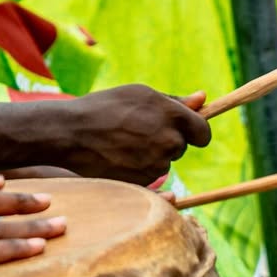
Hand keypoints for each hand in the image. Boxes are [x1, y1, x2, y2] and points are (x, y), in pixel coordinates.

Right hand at [60, 87, 211, 183]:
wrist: (73, 134)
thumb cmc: (107, 106)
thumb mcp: (141, 94)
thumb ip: (176, 101)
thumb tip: (204, 99)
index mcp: (173, 116)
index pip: (203, 132)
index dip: (196, 130)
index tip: (186, 129)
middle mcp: (169, 141)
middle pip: (182, 146)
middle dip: (169, 139)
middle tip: (141, 129)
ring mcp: (156, 164)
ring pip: (165, 161)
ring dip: (154, 153)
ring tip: (126, 140)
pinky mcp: (143, 181)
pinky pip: (151, 175)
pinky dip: (141, 167)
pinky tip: (121, 155)